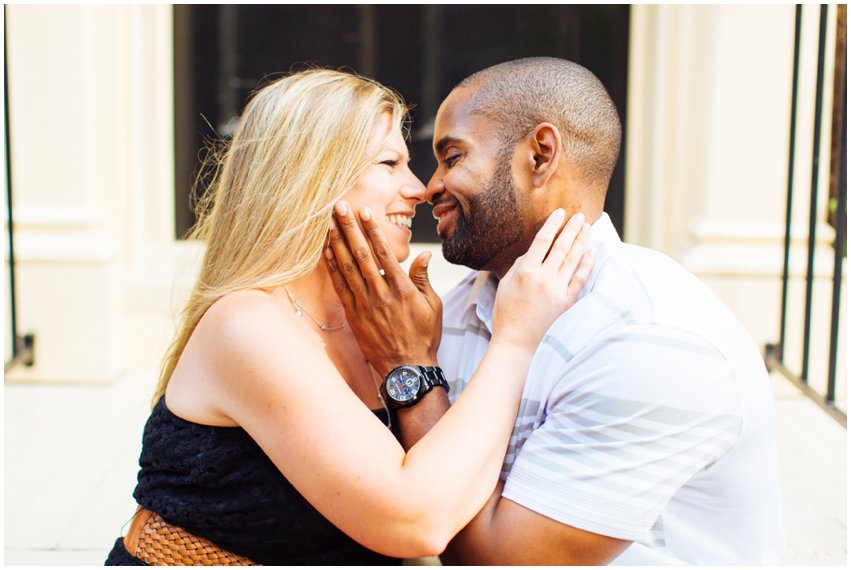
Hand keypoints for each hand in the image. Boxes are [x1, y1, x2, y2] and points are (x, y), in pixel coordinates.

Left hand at [325, 201, 441, 376]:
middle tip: (339, 208)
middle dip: (349, 228)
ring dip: (337, 243)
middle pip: (361, 254)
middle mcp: (381, 294)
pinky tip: (327, 252)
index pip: (384, 252)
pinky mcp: (354, 316)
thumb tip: (424, 255)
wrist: (407, 369)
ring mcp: (365, 305)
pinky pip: (341, 287)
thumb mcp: (432, 306)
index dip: (372, 230)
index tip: (363, 212)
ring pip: (348, 268)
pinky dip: (333, 268)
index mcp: (402, 289)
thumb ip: (423, 279)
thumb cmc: (424, 337)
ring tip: (329, 223)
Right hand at [492, 209, 593, 349]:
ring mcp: (557, 290)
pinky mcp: (567, 302)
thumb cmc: (506, 313)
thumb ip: (518, 265)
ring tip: (588, 229)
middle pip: (562, 246)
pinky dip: (587, 264)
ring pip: (573, 259)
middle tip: (581, 216)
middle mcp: (543, 277)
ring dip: (582, 242)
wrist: (517, 342)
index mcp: (525, 270)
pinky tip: (591, 252)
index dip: (553, 224)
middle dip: (572, 229)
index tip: (560, 213)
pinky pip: (580, 278)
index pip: (543, 240)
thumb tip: (533, 253)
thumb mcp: (505, 284)